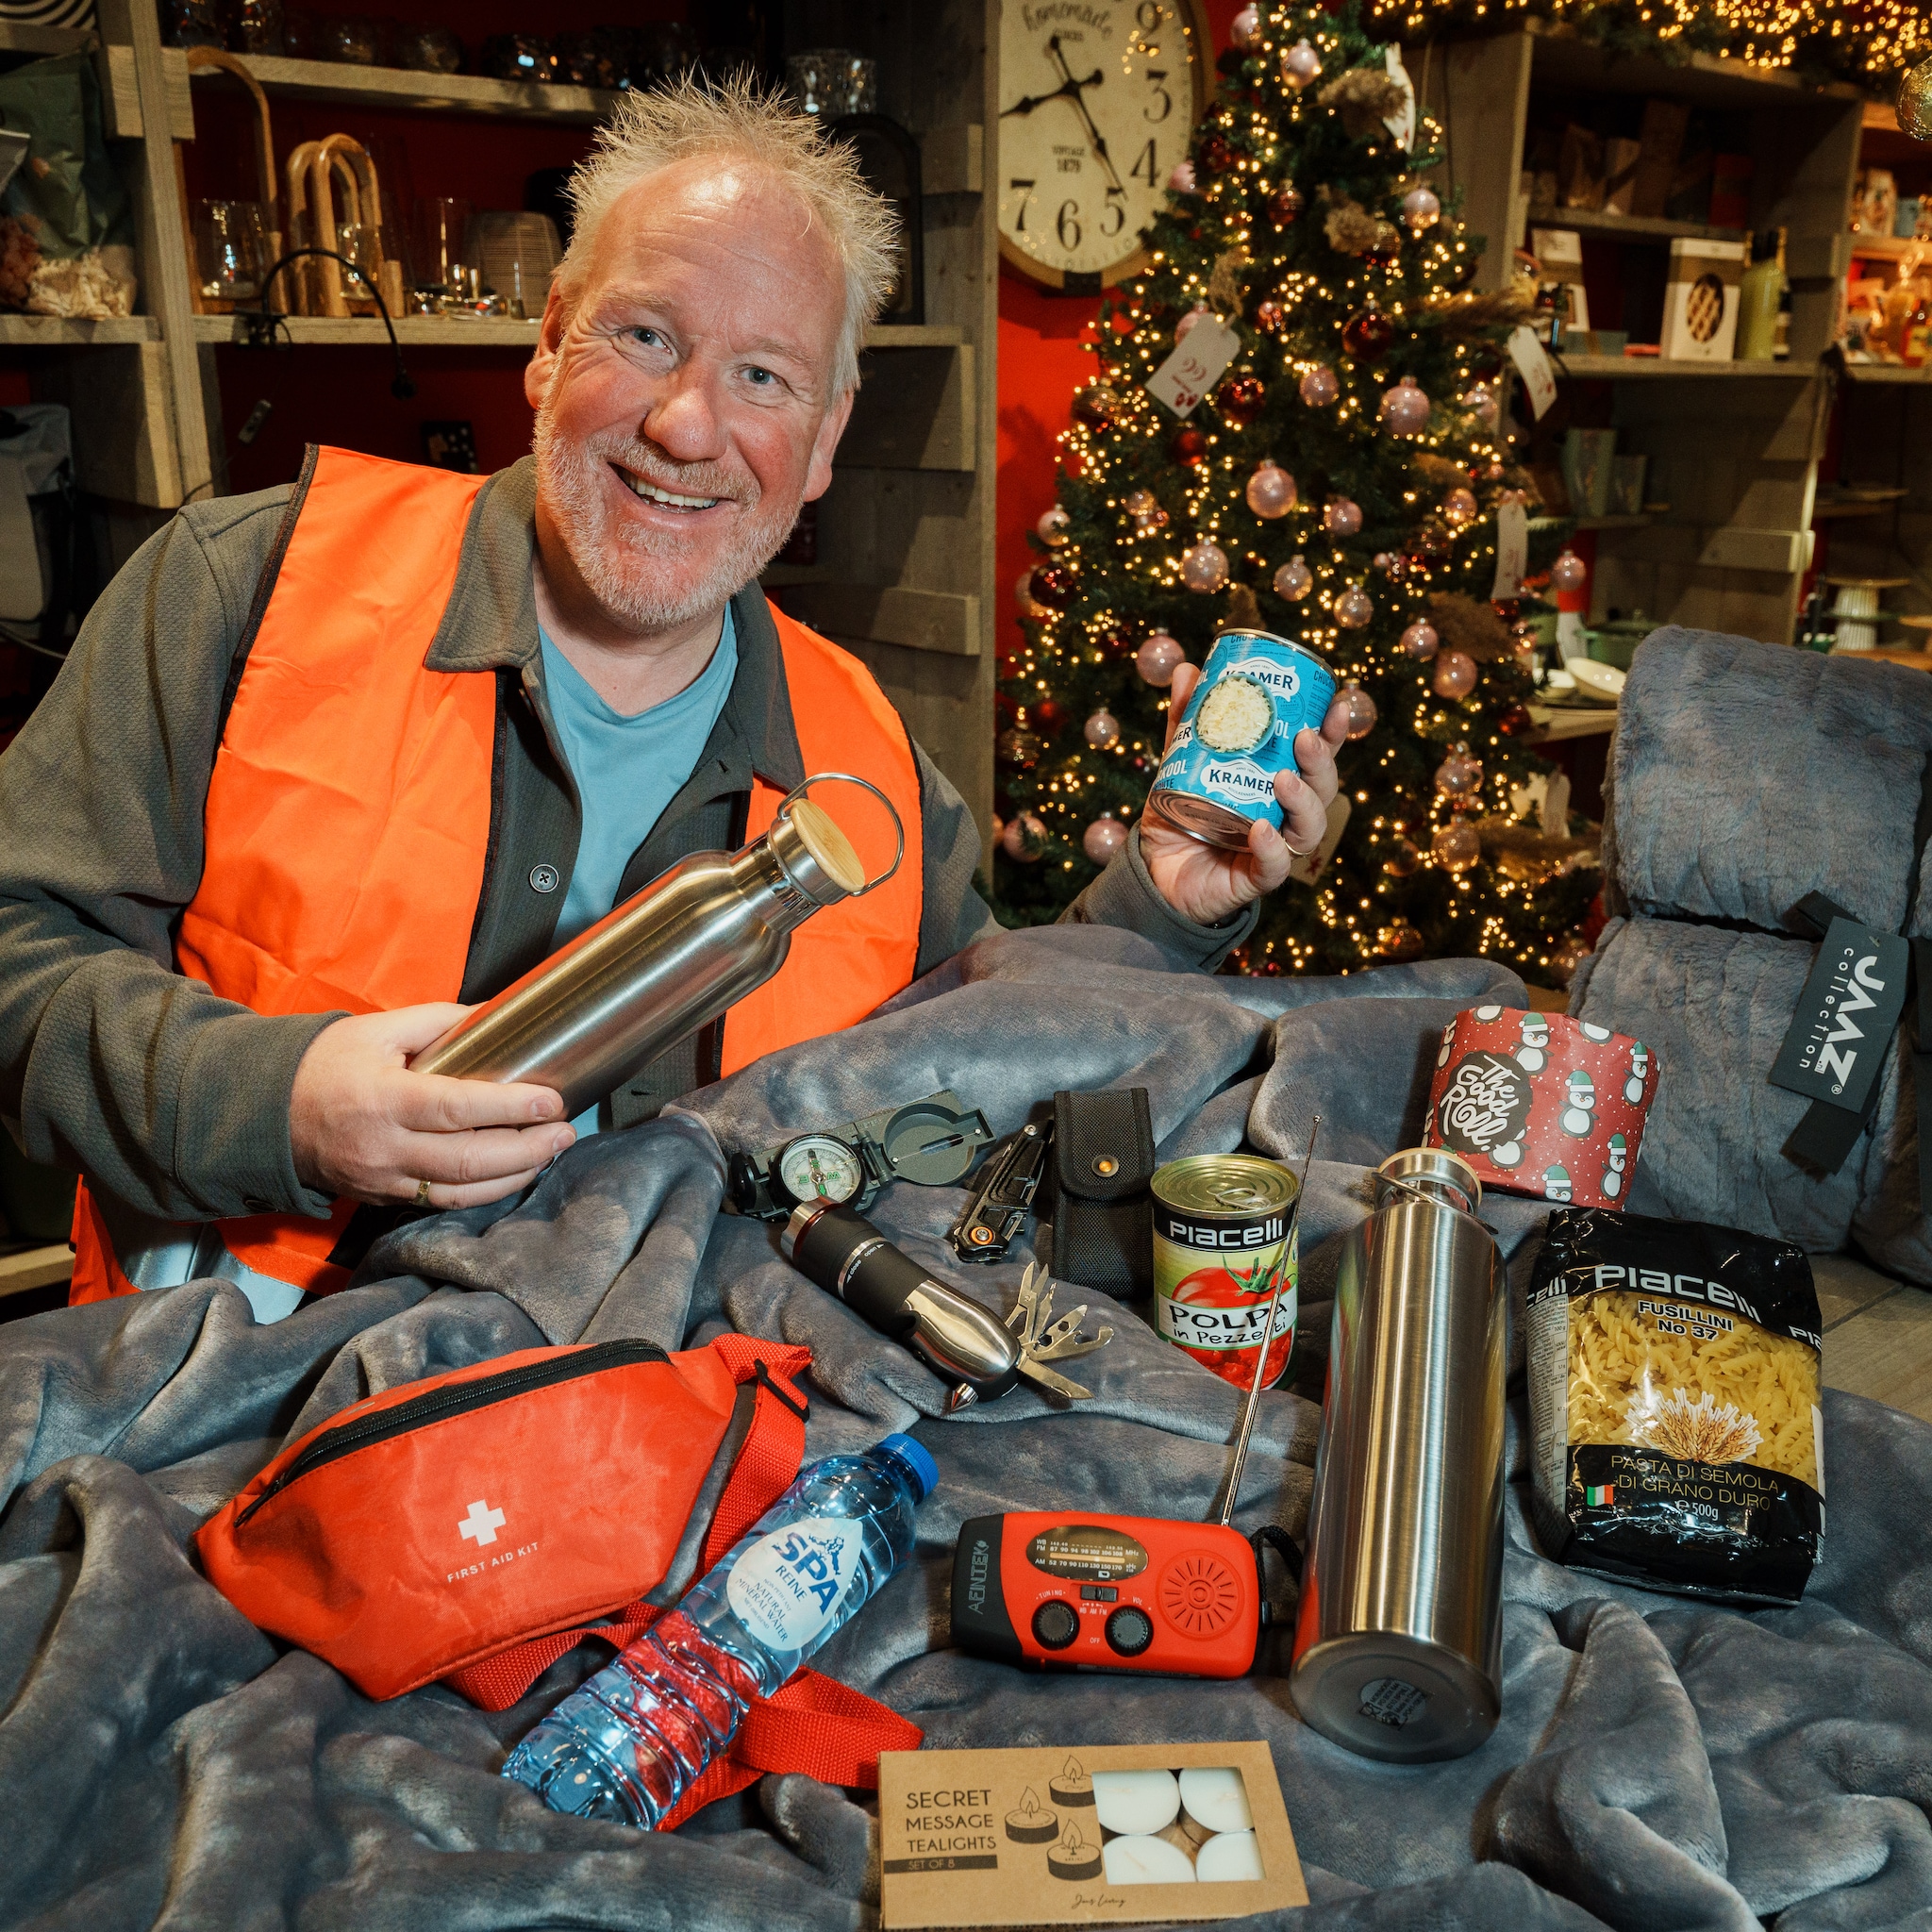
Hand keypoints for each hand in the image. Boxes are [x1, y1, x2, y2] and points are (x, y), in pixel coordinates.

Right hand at [289, 1004, 573, 1209]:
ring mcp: (382, 1180)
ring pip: (461, 1192)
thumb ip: (441, 1021)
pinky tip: (514, 1174)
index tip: (552, 1100)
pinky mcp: (381, 1198)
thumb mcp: (378, 1028)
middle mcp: (384, 1147)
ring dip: (515, 1176)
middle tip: (566, 1131)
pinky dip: (484, 1193)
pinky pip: (440, 1204)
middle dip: (528, 1149)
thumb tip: (498, 1013)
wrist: (263, 1112)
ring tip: (551, 1152)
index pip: (458, 1108)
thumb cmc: (324, 1063)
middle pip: (468, 1160)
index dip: (511, 1107)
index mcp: (384, 1099)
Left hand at [1138, 664, 1350, 926]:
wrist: (1153, 871)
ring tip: (1284, 779)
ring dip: (1304, 801)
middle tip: (1305, 738)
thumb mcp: (1179, 763)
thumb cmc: (1179, 815)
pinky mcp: (1255, 879)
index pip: (1318, 756)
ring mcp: (1275, 848)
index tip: (1337, 704)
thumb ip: (1186, 721)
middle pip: (1323, 789)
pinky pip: (1275, 866)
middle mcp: (1286, 815)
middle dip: (1322, 762)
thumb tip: (1188, 670)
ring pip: (1311, 828)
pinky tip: (1263, 828)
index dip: (1334, 733)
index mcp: (1279, 783)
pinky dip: (1272, 847)